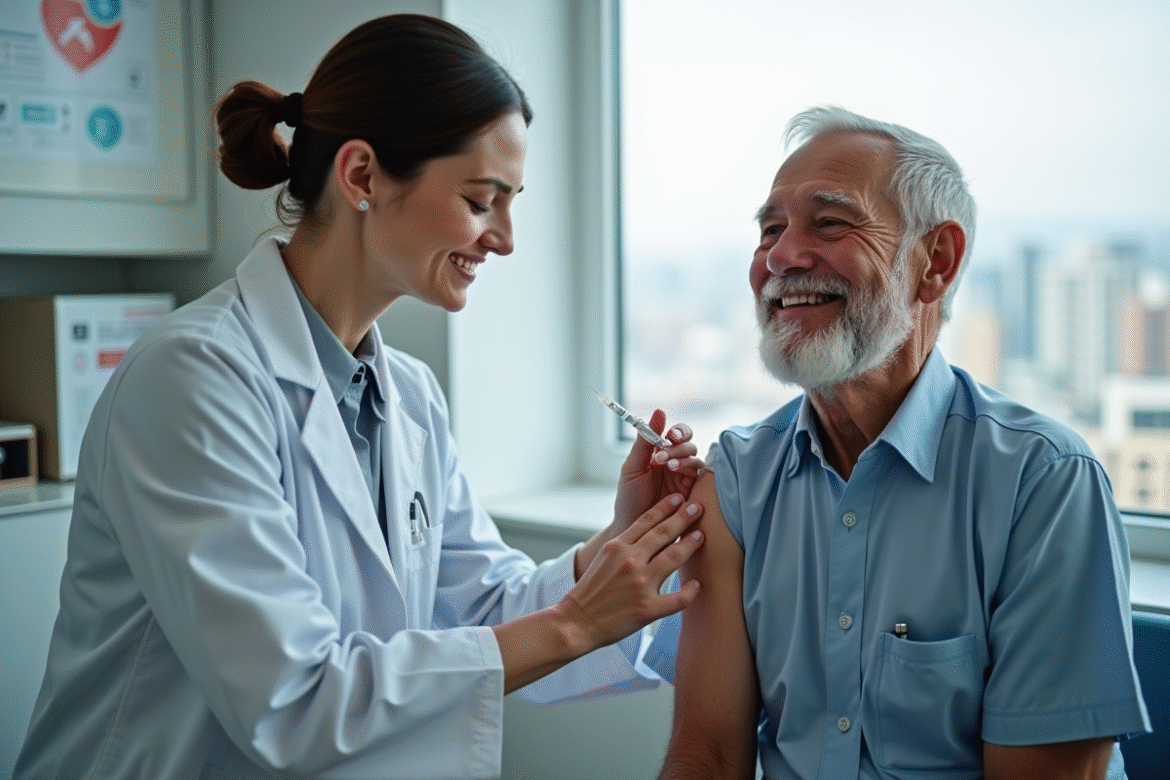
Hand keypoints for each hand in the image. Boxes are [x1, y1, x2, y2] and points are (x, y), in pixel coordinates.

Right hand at [560, 493, 703, 651]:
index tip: (679, 498)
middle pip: (663, 533)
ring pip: (673, 557)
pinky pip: (677, 599)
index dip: (665, 507)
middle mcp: (630, 561)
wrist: (577, 621)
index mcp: (617, 547)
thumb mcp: (603, 558)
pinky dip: (690, 591)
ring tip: (701, 535)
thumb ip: (624, 544)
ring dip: (690, 544)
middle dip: (683, 518)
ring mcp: (640, 585)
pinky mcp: (647, 609)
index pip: (646, 521)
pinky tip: (697, 584)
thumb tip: (647, 531)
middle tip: (698, 506)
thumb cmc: (590, 590)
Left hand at [613, 409, 703, 535]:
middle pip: (689, 444)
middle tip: (664, 454)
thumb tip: (659, 411)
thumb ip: (644, 441)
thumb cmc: (630, 497)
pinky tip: (677, 472)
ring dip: (683, 458)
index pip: (677, 434)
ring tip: (667, 465)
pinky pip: (700, 476)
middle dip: (679, 445)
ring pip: (695, 458)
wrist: (632, 527)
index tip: (669, 435)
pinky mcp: (693, 492)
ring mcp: (685, 478)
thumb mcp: (633, 467)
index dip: (677, 431)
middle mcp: (675, 462)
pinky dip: (690, 470)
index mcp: (660, 453)